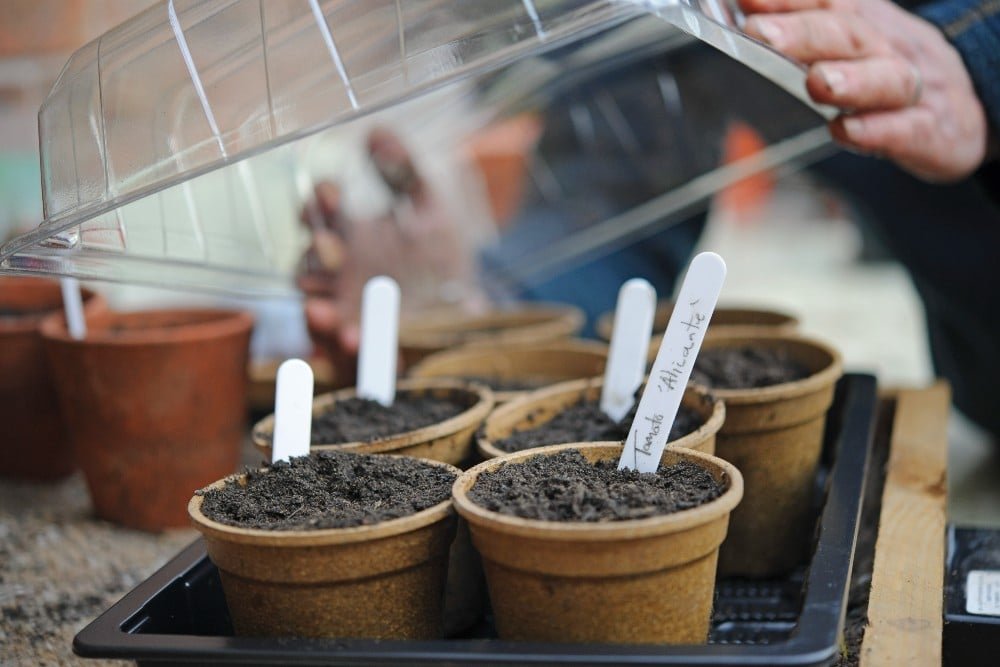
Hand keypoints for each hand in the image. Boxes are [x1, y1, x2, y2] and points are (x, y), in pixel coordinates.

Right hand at [297, 129, 485, 378]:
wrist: (468, 308)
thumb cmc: (441, 255)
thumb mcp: (431, 210)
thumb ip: (404, 172)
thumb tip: (376, 131)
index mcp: (352, 227)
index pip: (324, 208)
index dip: (322, 199)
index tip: (332, 194)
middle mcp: (340, 263)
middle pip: (312, 252)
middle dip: (318, 249)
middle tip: (330, 248)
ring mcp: (344, 299)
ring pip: (315, 296)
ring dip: (316, 299)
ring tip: (321, 306)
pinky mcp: (356, 333)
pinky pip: (337, 336)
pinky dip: (339, 338)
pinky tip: (351, 338)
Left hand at [738, 0, 988, 181]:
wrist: (966, 106)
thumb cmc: (890, 68)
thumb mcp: (851, 35)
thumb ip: (800, 20)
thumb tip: (743, 3)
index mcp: (864, 22)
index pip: (825, 1)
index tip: (746, 1)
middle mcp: (887, 48)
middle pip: (849, 34)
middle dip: (804, 33)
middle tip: (761, 34)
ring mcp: (911, 89)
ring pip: (886, 79)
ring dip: (851, 79)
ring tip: (817, 81)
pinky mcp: (927, 131)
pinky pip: (904, 130)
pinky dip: (875, 131)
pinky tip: (845, 130)